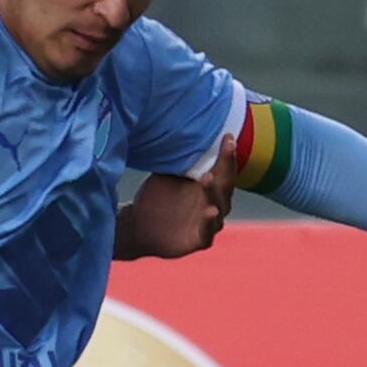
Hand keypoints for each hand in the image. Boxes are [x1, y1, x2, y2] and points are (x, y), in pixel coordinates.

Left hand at [117, 139, 238, 260]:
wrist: (138, 226)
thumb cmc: (158, 197)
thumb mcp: (170, 174)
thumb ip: (182, 158)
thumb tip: (185, 126)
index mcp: (210, 186)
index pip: (224, 168)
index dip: (227, 154)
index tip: (227, 137)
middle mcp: (213, 203)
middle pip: (226, 186)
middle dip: (226, 167)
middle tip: (226, 148)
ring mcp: (207, 223)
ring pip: (219, 208)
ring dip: (214, 193)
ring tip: (207, 178)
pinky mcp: (198, 240)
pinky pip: (208, 233)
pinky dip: (209, 222)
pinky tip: (209, 211)